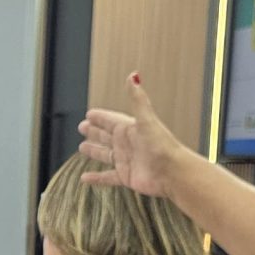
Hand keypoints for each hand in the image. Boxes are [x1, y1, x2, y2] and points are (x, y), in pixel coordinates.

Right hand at [79, 73, 195, 198]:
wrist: (172, 172)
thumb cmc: (163, 146)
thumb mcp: (147, 120)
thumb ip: (138, 100)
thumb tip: (133, 76)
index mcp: (130, 129)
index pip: (111, 120)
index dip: (100, 117)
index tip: (90, 113)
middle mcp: (127, 144)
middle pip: (106, 135)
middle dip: (94, 131)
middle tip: (82, 126)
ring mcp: (126, 160)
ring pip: (105, 154)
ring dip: (94, 151)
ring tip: (82, 147)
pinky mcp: (126, 176)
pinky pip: (107, 176)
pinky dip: (96, 178)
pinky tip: (85, 178)